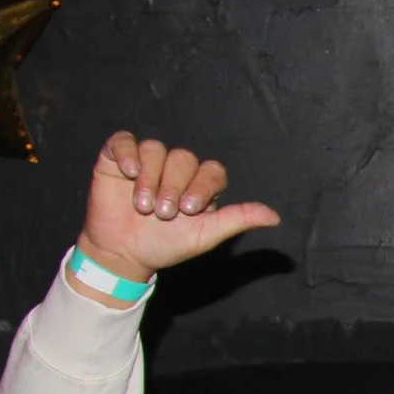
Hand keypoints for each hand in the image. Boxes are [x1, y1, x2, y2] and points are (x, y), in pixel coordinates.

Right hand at [71, 132, 279, 293]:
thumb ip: (237, 220)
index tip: (189, 210)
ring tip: (143, 206)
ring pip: (155, 149)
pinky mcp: (118, 158)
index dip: (202, 185)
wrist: (123, 252)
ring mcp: (148, 161)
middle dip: (173, 186)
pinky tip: (127, 172)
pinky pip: (124, 140)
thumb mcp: (205, 235)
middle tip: (163, 213)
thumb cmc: (167, 244)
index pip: (212, 170)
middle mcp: (176, 169)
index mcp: (202, 184)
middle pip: (183, 158)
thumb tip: (274, 217)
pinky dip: (126, 152)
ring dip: (150, 178)